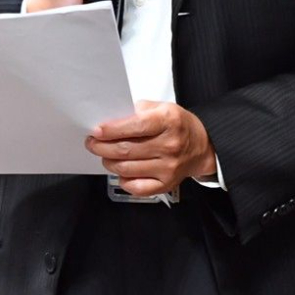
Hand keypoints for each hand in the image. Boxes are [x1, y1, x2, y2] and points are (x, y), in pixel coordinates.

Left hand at [86, 100, 216, 197]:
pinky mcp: (166, 184)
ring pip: (127, 169)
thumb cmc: (178, 125)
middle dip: (102, 147)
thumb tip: (111, 120)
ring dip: (109, 162)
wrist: (202, 146)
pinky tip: (121, 171)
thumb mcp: (162, 107)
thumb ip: (138, 110)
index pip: (134, 126)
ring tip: (105, 155)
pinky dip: (123, 180)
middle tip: (93, 143)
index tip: (96, 131)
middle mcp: (169, 145)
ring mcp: (168, 167)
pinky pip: (137, 187)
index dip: (111, 130)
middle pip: (126, 150)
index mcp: (168, 121)